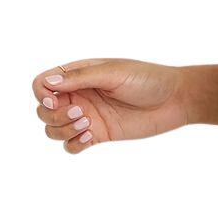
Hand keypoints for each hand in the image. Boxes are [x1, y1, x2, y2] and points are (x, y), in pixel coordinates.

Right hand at [32, 58, 187, 152]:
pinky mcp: (98, 134)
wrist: (175, 99)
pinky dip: (73, 144)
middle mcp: (80, 95)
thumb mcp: (114, 73)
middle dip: (54, 115)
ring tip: (87, 126)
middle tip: (81, 114)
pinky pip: (71, 145)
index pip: (42, 84)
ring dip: (62, 130)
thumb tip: (48, 83)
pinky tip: (90, 138)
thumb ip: (81, 77)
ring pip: (53, 129)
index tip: (56, 101)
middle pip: (44, 109)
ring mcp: (87, 115)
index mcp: (80, 74)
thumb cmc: (147, 79)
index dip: (41, 94)